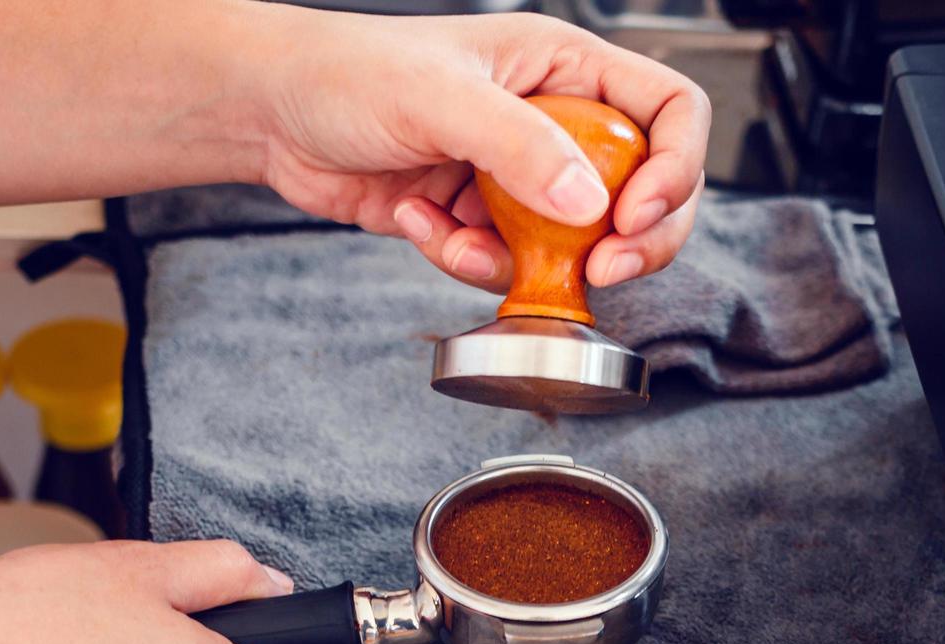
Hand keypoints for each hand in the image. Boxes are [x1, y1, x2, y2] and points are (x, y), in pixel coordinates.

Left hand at [259, 10, 709, 292]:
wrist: (270, 116)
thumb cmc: (345, 73)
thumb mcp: (440, 97)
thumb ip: (520, 146)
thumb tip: (591, 204)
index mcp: (566, 69)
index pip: (670, 111)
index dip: (675, 169)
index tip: (633, 216)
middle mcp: (558, 122)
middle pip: (648, 192)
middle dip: (629, 242)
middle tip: (598, 272)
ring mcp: (523, 177)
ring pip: (579, 244)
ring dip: (526, 259)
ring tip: (460, 234)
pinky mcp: (486, 220)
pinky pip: (514, 265)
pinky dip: (469, 261)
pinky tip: (420, 225)